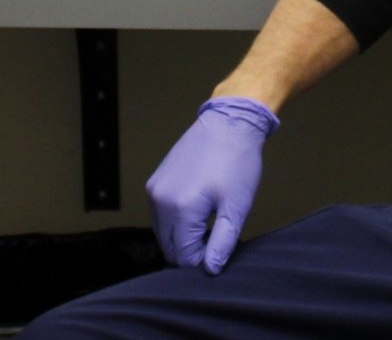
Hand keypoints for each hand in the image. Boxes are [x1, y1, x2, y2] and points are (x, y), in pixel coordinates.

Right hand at [146, 96, 279, 273]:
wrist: (229, 123)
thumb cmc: (237, 163)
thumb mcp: (236, 206)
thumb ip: (222, 242)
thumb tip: (210, 270)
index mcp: (180, 209)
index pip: (183, 257)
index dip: (203, 259)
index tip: (220, 244)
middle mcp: (160, 201)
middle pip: (169, 247)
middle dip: (190, 249)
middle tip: (216, 233)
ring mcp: (154, 190)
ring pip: (162, 232)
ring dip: (182, 235)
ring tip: (208, 218)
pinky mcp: (154, 182)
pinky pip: (159, 215)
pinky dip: (174, 220)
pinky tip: (196, 207)